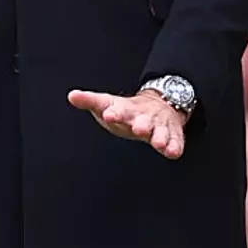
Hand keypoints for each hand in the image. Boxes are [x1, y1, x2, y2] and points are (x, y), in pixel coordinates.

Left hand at [68, 89, 186, 159]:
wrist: (158, 106)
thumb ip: (90, 101)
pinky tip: (173, 152)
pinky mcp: (172, 134)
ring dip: (160, 136)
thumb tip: (71, 96)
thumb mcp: (108, 104)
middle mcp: (144, 117)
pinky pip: (175, 140)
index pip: (119, 110)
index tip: (109, 114)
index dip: (114, 112)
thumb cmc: (127, 111)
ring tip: (158, 142)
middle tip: (139, 127)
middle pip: (143, 120)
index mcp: (126, 110)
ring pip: (161, 131)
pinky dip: (175, 146)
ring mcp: (159, 126)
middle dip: (142, 124)